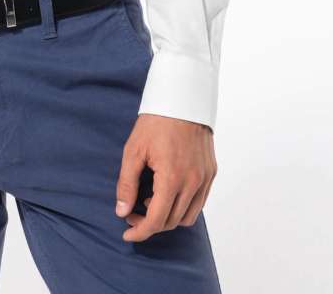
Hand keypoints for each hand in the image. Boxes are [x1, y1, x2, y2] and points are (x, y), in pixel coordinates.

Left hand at [114, 113, 216, 242]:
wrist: (182, 99)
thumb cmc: (155, 122)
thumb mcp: (134, 150)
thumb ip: (127, 183)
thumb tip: (122, 211)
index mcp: (172, 178)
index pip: (156, 220)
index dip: (140, 232)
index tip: (127, 233)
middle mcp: (192, 183)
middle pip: (171, 221)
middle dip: (150, 224)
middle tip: (133, 213)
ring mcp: (204, 179)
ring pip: (187, 217)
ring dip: (168, 218)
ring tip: (150, 201)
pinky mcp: (211, 173)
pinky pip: (199, 203)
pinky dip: (183, 206)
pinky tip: (167, 193)